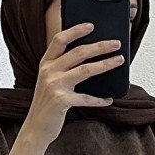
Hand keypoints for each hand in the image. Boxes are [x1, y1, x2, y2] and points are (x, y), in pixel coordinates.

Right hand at [24, 22, 124, 147]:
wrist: (36, 129)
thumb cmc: (47, 105)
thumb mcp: (49, 81)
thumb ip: (62, 68)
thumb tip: (88, 58)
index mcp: (46, 64)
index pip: (60, 40)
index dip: (76, 30)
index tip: (91, 26)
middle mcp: (49, 72)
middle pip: (78, 52)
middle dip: (100, 46)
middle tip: (116, 43)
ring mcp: (54, 86)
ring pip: (85, 70)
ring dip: (105, 64)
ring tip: (119, 60)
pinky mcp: (61, 101)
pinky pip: (86, 98)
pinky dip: (99, 99)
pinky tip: (108, 99)